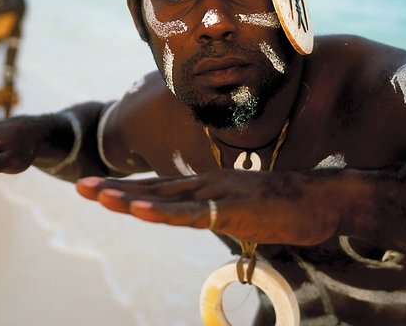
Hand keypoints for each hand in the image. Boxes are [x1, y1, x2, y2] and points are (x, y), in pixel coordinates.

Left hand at [75, 170, 342, 245]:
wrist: (325, 200)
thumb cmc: (289, 207)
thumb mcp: (247, 213)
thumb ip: (224, 214)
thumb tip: (211, 221)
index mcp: (210, 186)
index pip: (161, 188)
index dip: (128, 188)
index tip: (97, 187)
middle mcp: (208, 184)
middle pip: (154, 189)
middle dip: (116, 189)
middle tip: (80, 187)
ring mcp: (219, 194)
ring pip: (165, 198)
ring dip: (128, 198)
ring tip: (97, 196)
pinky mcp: (231, 210)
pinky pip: (190, 214)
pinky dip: (161, 212)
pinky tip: (137, 210)